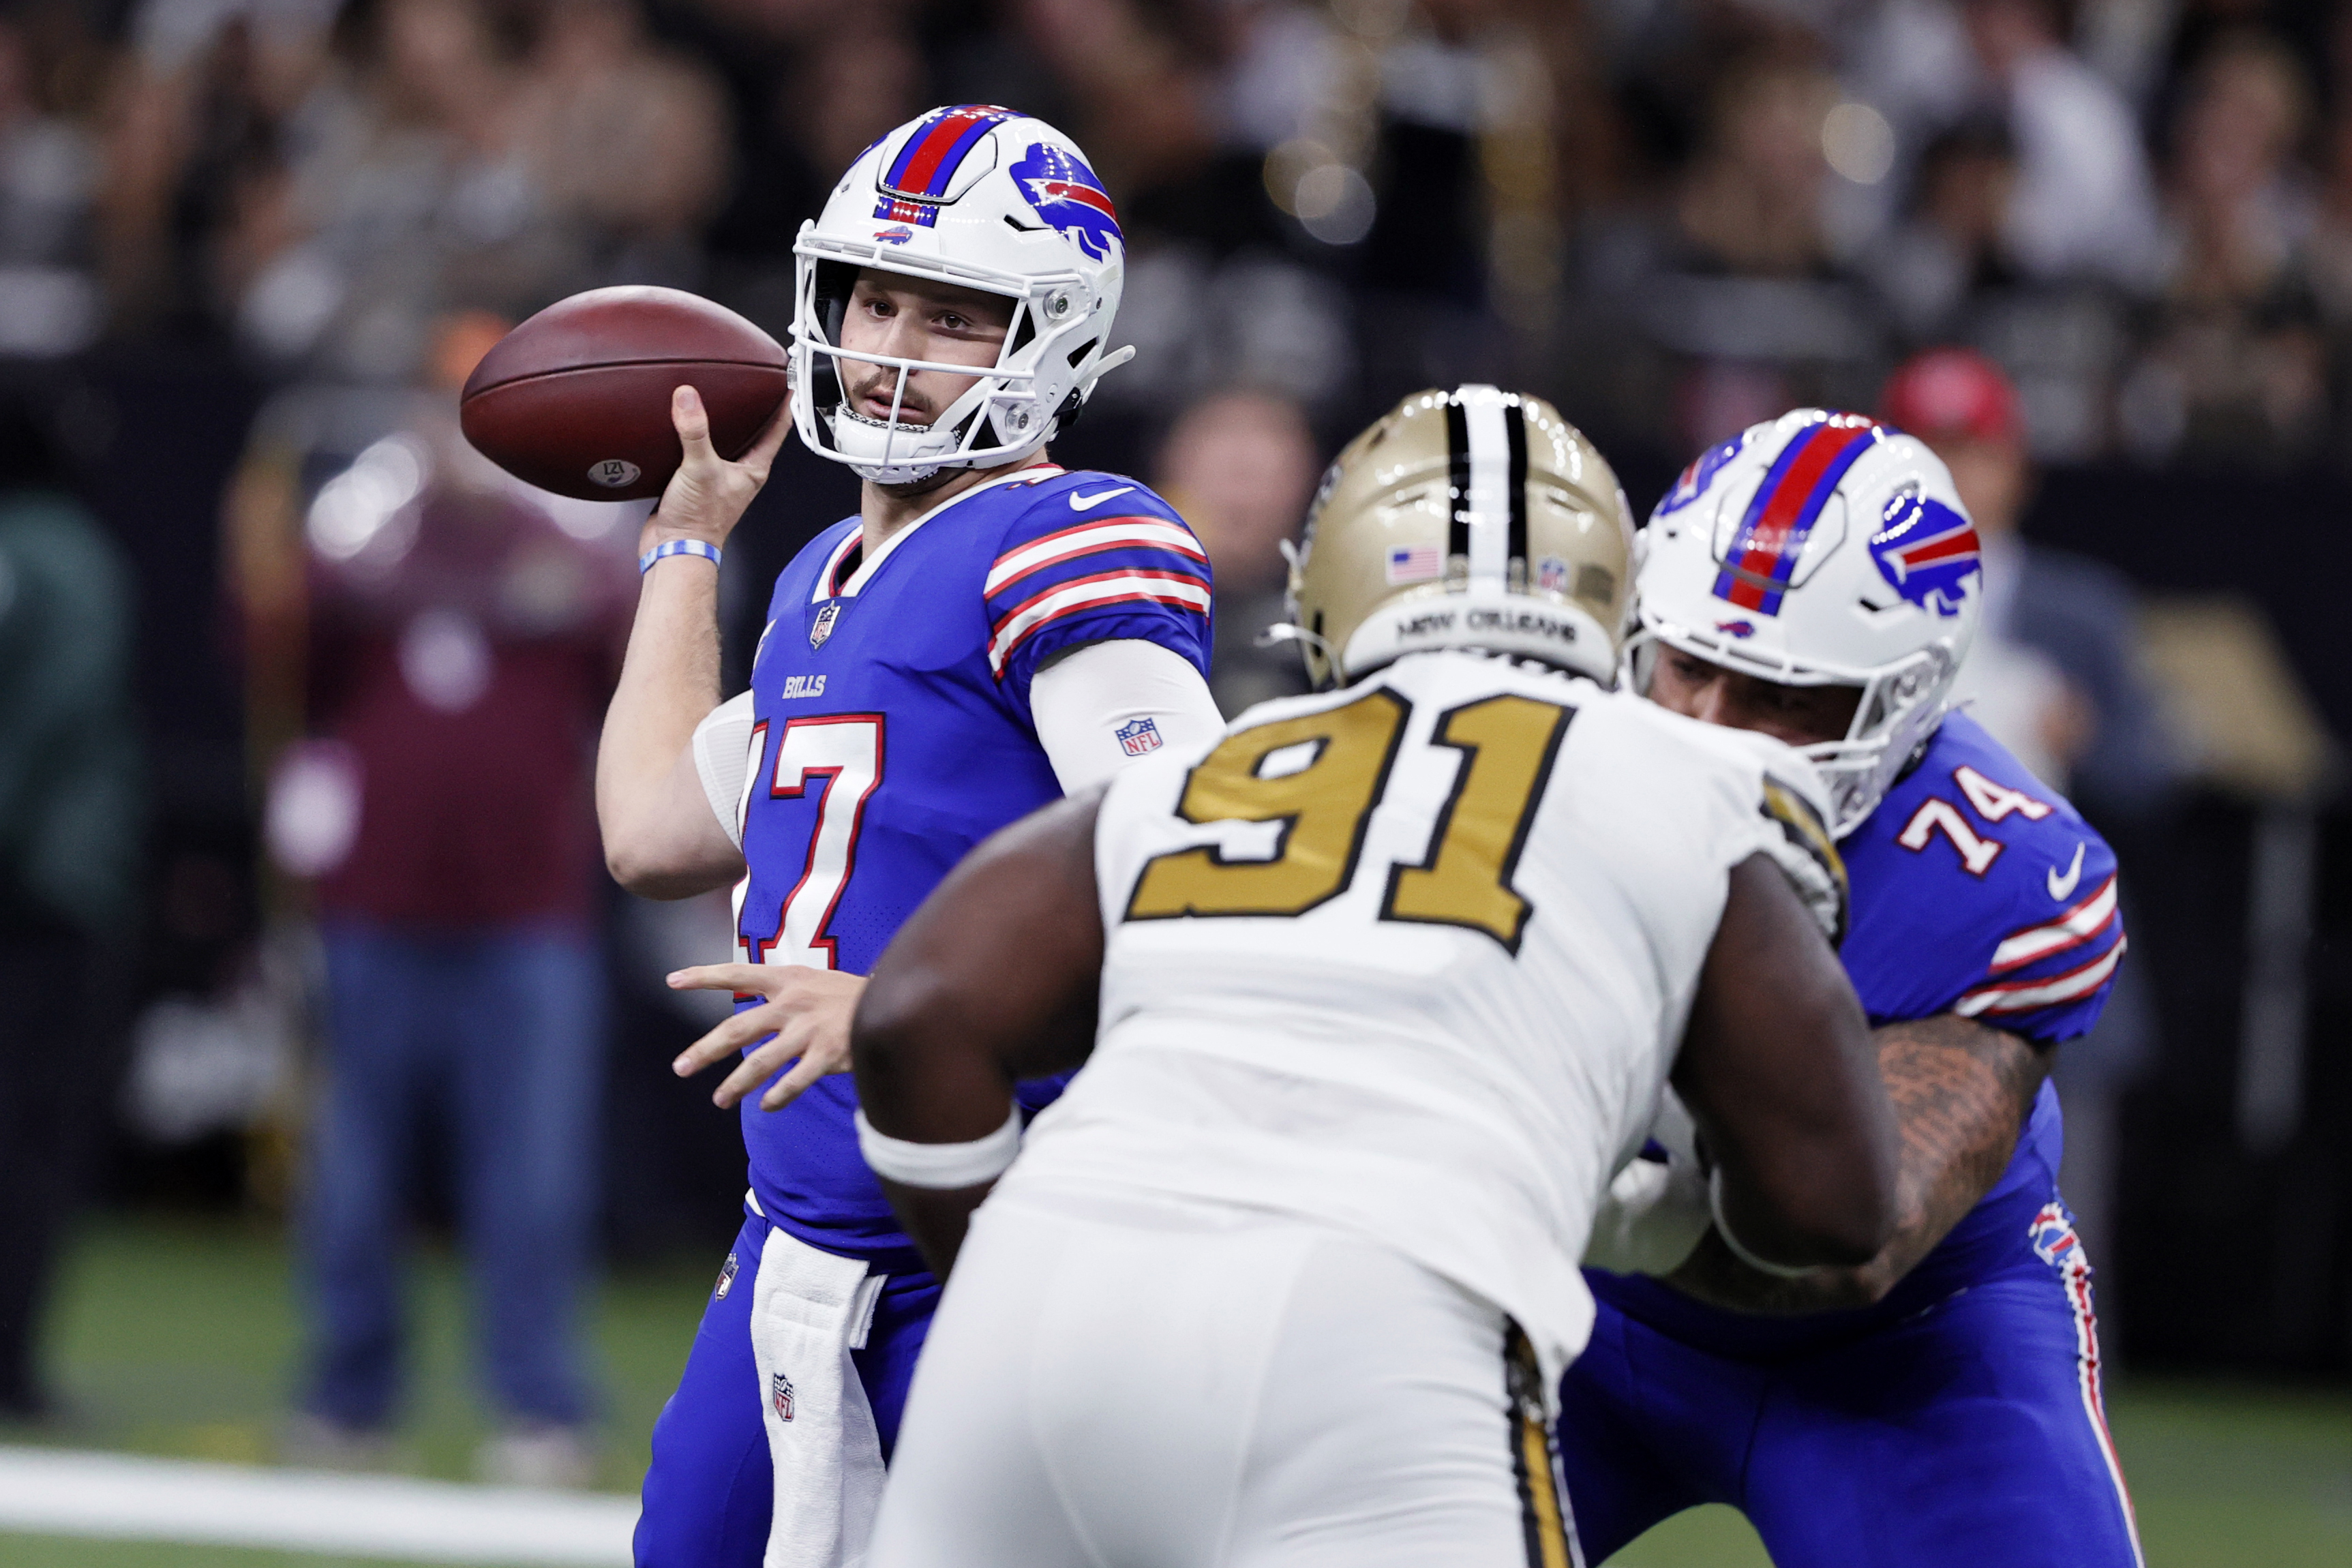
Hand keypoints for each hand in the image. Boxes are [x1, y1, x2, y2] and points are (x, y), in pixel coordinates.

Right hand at [642, 385, 790, 552]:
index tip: (787, 386)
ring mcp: (719, 477)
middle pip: (754, 434)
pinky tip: (685, 427)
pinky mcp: (696, 480)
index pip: (777, 431)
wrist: (674, 547)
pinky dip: (696, 437)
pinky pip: (700, 451)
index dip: (784, 407)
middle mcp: (740, 473)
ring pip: (727, 442)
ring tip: (720, 400)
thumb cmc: (700, 522)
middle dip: (754, 411)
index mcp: (753, 469)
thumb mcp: (700, 469)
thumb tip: (688, 399)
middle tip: (754, 386)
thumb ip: (695, 432)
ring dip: (724, 424)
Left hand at [667, 963, 866, 1111]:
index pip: (738, 974)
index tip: (672, 980)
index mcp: (788, 979)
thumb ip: (784, 992)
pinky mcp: (827, 1055)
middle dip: (705, 1050)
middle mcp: (793, 1003)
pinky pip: (793, 1082)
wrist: (898, 1002)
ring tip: (720, 1100)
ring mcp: (809, 1031)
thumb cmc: (851, 995)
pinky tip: (767, 1106)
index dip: (704, 976)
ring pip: (760, 1062)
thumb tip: (751, 1012)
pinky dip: (777, 1097)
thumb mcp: (815, 980)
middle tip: (681, 1067)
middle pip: (738, 1028)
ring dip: (736, 1084)